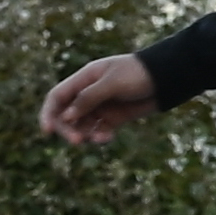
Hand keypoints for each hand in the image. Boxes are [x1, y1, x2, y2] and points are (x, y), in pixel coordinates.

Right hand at [39, 55, 162, 150]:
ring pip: (82, 126)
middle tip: (78, 141)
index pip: (57, 97)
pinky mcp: (114, 117)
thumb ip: (89, 98)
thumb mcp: (113, 83)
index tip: (47, 131)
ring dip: (86, 134)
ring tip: (101, 138)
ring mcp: (101, 106)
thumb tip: (66, 116)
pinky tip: (108, 137)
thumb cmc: (139, 74)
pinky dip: (99, 136)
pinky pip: (99, 130)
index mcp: (85, 78)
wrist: (168, 78)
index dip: (49, 113)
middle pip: (66, 115)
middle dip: (68, 129)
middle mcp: (89, 93)